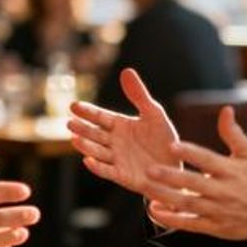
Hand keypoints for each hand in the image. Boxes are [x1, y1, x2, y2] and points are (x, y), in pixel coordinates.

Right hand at [67, 68, 178, 193]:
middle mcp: (114, 142)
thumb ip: (139, 95)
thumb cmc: (164, 139)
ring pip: (97, 151)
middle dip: (82, 129)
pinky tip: (87, 161)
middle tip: (70, 123)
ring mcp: (117, 159)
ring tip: (75, 139)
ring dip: (86, 146)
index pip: (100, 117)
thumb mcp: (154, 114)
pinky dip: (97, 167)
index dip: (88, 112)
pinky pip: (108, 171)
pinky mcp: (123, 176)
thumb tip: (126, 70)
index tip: (74, 106)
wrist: (177, 167)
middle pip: (95, 134)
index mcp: (120, 126)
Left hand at [144, 106, 246, 246]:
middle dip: (171, 177)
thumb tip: (225, 110)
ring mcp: (219, 211)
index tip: (172, 145)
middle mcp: (224, 191)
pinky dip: (172, 219)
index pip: (208, 160)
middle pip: (194, 183)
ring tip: (146, 188)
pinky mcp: (215, 227)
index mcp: (231, 170)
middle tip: (150, 168)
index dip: (190, 152)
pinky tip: (155, 211)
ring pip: (188, 204)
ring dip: (166, 197)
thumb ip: (233, 133)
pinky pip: (190, 224)